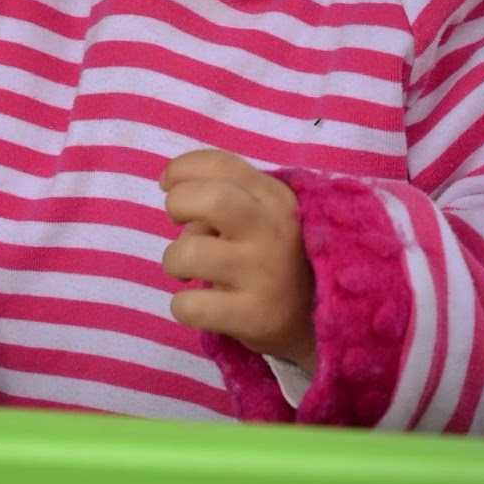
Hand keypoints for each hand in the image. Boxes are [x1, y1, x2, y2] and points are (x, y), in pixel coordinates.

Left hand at [161, 150, 316, 371]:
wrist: (316, 319)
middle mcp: (273, 230)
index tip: (168, 184)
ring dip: (174, 260)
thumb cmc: (273, 256)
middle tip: (178, 223)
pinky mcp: (254, 316)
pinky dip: (183, 305)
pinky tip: (200, 305)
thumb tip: (180, 207)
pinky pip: (191, 306)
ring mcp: (264, 274)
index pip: (220, 164)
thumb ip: (226, 199)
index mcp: (274, 197)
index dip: (181, 169)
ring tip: (187, 270)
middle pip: (211, 199)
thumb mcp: (262, 216)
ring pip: (190, 253)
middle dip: (178, 205)